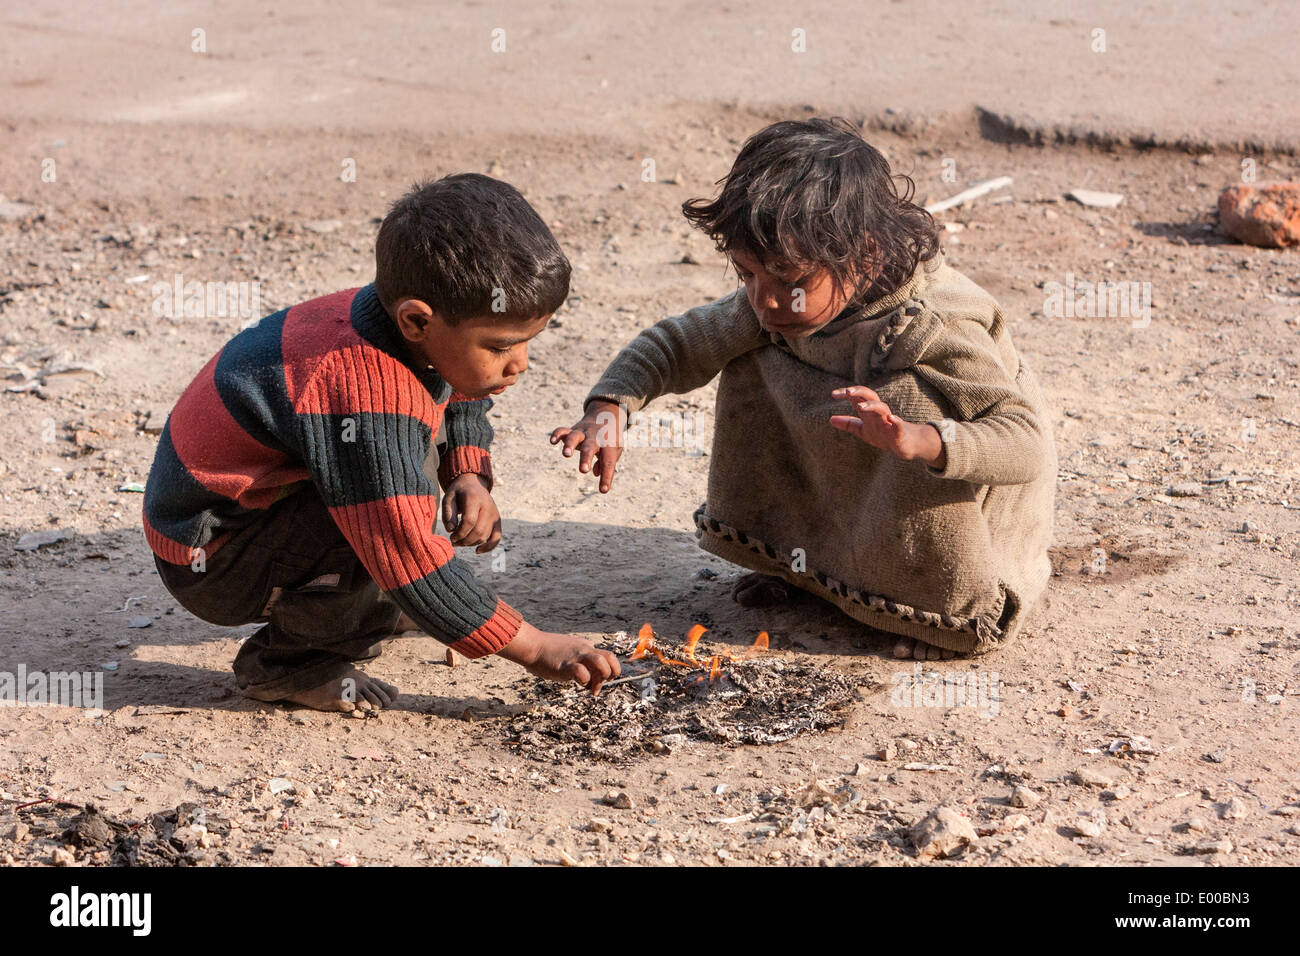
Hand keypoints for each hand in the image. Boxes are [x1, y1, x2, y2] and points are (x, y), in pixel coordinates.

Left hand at [442, 473, 501, 552]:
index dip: (459, 532)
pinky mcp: (497, 521)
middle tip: (454, 540)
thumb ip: (448, 513)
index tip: (451, 536)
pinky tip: (477, 550)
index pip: (470, 521)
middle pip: (478, 531)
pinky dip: (489, 547)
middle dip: (464, 540)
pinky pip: (497, 537)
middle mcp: (488, 507)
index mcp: (475, 499)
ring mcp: (494, 514)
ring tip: (460, 541)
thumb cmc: (458, 493)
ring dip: (471, 543)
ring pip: (485, 536)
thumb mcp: (448, 498)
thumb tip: (451, 530)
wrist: (474, 484)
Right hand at [497, 621, 621, 694]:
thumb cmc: (547, 652)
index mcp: (586, 647)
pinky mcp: (566, 665)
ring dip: (602, 676)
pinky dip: (584, 680)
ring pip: (601, 662)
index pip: (607, 657)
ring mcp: (576, 656)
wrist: (532, 645)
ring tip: (592, 686)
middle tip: (600, 684)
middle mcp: (584, 650)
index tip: (597, 682)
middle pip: (611, 657)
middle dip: (612, 673)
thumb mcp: (568, 652)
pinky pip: (582, 672)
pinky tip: (578, 683)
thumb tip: (587, 676)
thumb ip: (579, 660)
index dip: (608, 671)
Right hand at [549, 400, 624, 492]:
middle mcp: (595, 437)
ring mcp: (583, 432)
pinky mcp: (572, 430)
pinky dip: (557, 434)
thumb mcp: (614, 451)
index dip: (606, 476)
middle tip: (583, 470)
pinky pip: (563, 430)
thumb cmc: (611, 440)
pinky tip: (552, 442)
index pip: (608, 461)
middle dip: (586, 458)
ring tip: (566, 455)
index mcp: (609, 445)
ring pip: (575, 436)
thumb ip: (607, 463)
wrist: (606, 415)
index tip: (603, 490)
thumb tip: (596, 473)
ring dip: (570, 445)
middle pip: (590, 447)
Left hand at [829, 386, 946, 467]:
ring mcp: (890, 422)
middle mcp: (879, 413)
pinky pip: (899, 426)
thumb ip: (848, 424)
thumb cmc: (883, 435)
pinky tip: (892, 419)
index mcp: (870, 412)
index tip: (833, 394)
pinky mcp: (900, 433)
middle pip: (871, 397)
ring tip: (860, 407)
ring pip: (882, 409)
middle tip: (848, 391)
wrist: (906, 446)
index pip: (858, 397)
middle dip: (860, 392)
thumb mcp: (863, 430)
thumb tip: (831, 419)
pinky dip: (896, 422)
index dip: (847, 394)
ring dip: (872, 406)